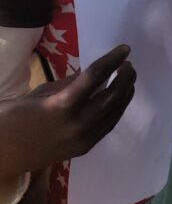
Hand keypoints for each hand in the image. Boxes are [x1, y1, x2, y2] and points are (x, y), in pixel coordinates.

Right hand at [0, 45, 135, 179]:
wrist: (3, 154)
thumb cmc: (14, 118)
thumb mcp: (38, 93)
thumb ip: (68, 84)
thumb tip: (91, 75)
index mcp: (63, 105)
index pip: (96, 76)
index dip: (112, 60)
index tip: (125, 49)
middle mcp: (79, 123)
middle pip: (113, 95)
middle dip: (125, 77)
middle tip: (128, 64)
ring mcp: (84, 138)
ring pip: (115, 112)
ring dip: (125, 93)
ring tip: (127, 78)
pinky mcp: (85, 148)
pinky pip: (108, 125)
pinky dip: (117, 109)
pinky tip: (118, 99)